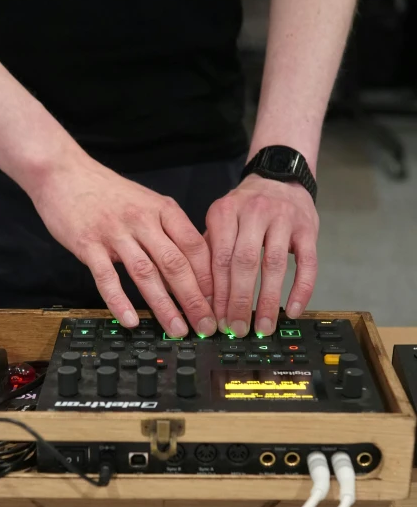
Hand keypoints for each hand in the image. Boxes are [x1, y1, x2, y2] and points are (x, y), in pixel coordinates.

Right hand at [30, 150, 216, 336]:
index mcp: (163, 210)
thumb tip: (191, 269)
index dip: (209, 278)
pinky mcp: (88, 244)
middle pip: (175, 263)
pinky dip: (119, 301)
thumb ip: (168, 232)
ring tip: (177, 329)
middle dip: (194, 299)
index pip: (195, 247)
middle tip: (206, 325)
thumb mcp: (147, 203)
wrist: (63, 172)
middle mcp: (143, 220)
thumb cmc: (108, 192)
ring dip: (164, 306)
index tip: (217, 303)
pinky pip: (107, 277)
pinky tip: (131, 321)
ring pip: (146, 274)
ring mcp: (115, 232)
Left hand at [206, 175, 318, 336]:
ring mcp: (284, 219)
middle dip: (240, 301)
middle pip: (244, 263)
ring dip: (269, 301)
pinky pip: (307, 263)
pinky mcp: (308, 228)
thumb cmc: (245, 209)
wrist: (279, 177)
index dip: (217, 293)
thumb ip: (210, 250)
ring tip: (263, 328)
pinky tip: (293, 310)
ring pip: (274, 265)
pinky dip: (302, 289)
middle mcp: (254, 212)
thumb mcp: (221, 219)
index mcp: (225, 212)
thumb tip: (198, 294)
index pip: (219, 259)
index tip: (216, 319)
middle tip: (237, 328)